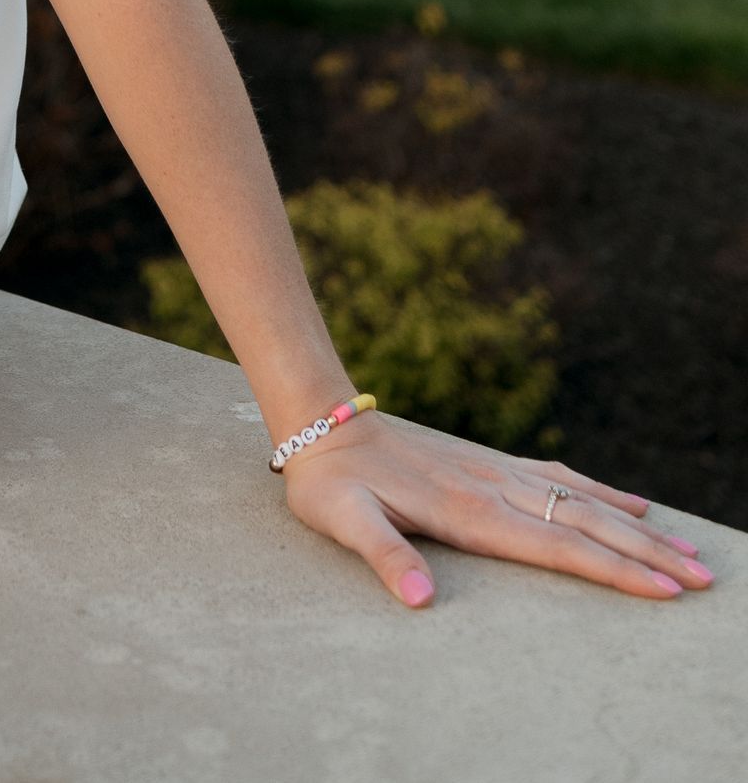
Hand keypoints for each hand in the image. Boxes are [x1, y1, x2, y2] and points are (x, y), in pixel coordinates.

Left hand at [277, 410, 716, 605]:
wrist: (321, 424)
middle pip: (587, 525)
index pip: (558, 547)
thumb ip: (384, 558)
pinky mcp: (489, 463)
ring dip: (637, 529)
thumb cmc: (330, 485)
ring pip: (583, 501)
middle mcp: (495, 489)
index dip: (613, 570)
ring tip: (686, 551)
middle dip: (647, 556)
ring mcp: (496, 472)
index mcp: (471, 513)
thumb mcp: (343, 522)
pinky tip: (633, 502)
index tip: (663, 591)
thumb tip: (420, 600)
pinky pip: (560, 476)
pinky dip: (602, 490)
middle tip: (703, 580)